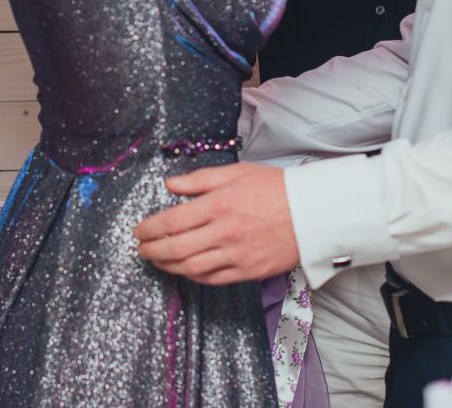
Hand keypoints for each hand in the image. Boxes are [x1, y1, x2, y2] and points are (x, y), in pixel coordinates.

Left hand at [132, 163, 298, 284]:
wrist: (312, 212)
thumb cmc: (276, 188)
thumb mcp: (235, 172)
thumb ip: (199, 179)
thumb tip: (170, 185)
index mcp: (219, 205)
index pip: (172, 221)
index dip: (149, 229)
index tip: (138, 230)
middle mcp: (225, 232)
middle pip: (176, 249)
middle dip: (152, 250)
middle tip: (141, 249)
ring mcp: (237, 255)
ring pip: (192, 268)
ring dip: (168, 266)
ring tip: (157, 260)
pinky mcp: (249, 271)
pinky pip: (213, 279)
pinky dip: (193, 276)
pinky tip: (185, 270)